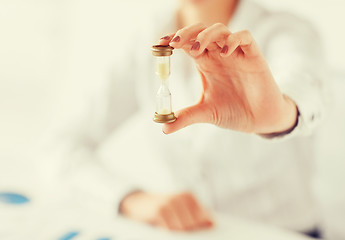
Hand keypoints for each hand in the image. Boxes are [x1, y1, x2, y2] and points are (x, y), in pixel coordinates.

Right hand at [120, 191, 212, 230]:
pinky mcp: (160, 210)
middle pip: (194, 224)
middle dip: (190, 233)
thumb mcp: (179, 209)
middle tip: (179, 231)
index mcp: (189, 196)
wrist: (138, 203)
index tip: (206, 235)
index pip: (205, 217)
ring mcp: (170, 202)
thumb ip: (195, 216)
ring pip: (183, 228)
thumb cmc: (163, 210)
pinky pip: (170, 230)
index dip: (203, 228)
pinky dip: (169, 233)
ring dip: (179, 234)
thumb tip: (212, 224)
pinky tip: (164, 230)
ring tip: (172, 229)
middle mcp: (181, 197)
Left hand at [158, 23, 297, 134]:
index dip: (174, 40)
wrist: (259, 120)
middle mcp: (219, 55)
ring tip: (197, 49)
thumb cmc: (233, 112)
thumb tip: (164, 128)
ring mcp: (236, 54)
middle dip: (186, 33)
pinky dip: (234, 40)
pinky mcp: (253, 56)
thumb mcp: (206, 113)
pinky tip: (225, 52)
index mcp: (206, 64)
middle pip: (201, 32)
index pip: (188, 44)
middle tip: (174, 42)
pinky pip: (245, 37)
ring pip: (220, 30)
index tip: (159, 44)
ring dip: (206, 35)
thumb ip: (185, 117)